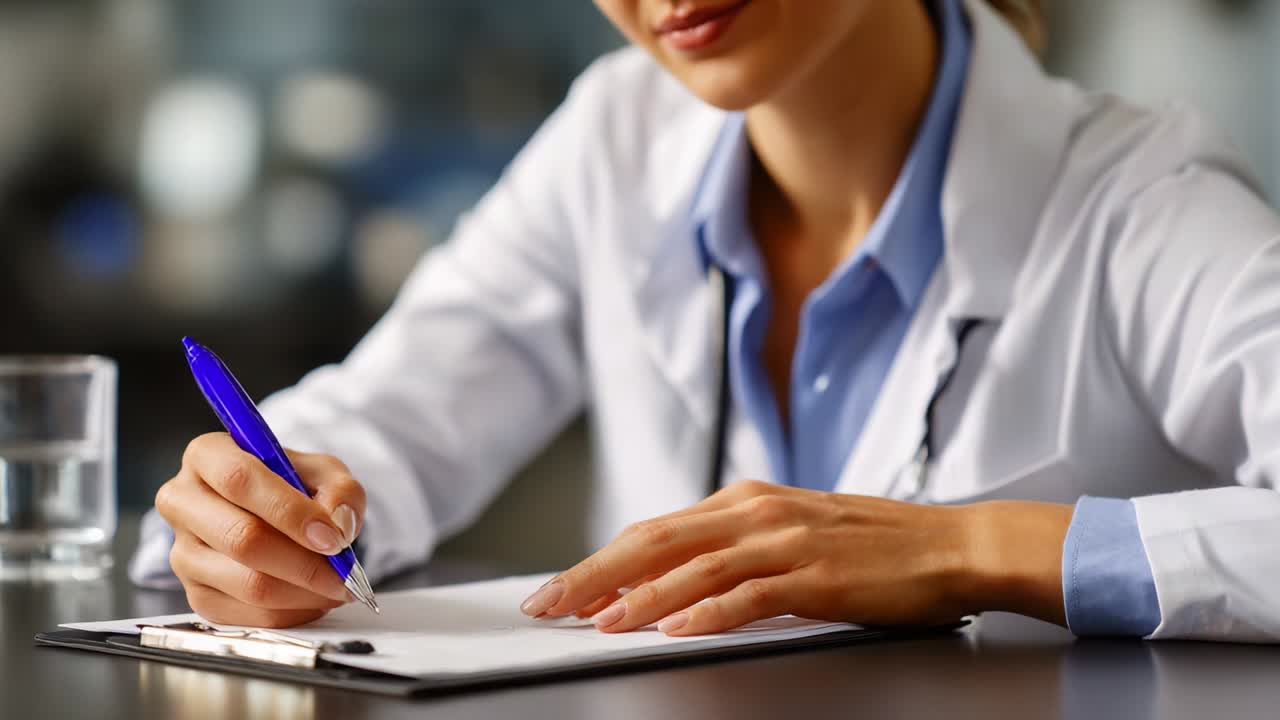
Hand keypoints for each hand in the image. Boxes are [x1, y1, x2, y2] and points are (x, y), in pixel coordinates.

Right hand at [156, 433, 366, 627]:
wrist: (272, 514)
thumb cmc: (292, 486)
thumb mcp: (323, 471)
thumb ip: (340, 490)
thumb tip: (338, 525)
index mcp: (206, 456)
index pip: (239, 481)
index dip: (289, 512)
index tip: (332, 537)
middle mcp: (183, 503)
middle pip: (242, 539)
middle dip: (304, 563)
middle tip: (344, 573)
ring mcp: (182, 553)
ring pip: (247, 584)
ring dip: (304, 592)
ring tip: (336, 585)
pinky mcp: (195, 595)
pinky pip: (248, 616)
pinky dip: (292, 613)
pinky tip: (314, 598)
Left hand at [520, 480, 1071, 634]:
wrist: (951, 543)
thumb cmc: (872, 545)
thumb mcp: (790, 532)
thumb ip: (733, 548)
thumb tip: (672, 581)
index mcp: (746, 500)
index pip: (655, 529)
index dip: (602, 558)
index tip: (562, 585)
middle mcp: (757, 512)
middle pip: (657, 542)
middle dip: (595, 574)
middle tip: (548, 602)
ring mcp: (786, 540)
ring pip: (694, 568)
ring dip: (639, 597)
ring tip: (596, 620)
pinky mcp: (816, 574)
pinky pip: (750, 595)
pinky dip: (707, 613)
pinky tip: (674, 630)